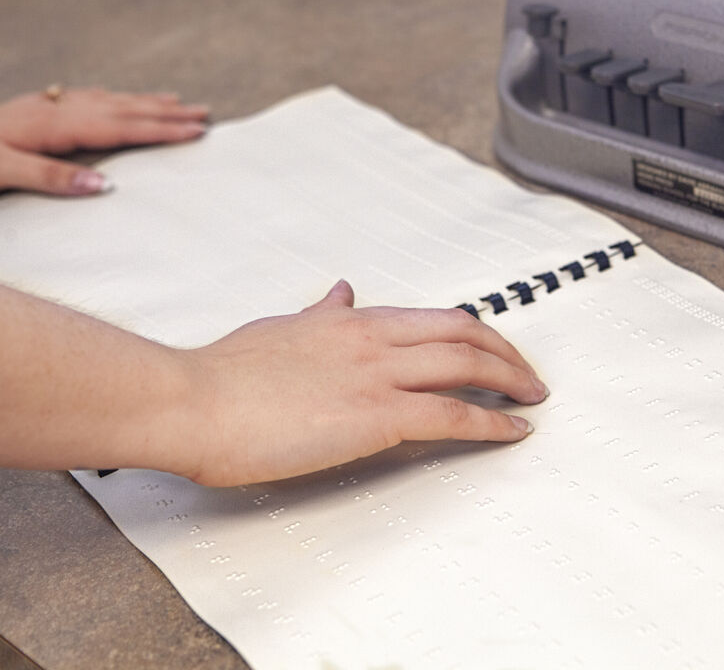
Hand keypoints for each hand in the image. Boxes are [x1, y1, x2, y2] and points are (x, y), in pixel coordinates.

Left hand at [0, 87, 208, 194]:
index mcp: (52, 126)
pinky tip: (116, 99)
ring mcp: (43, 107)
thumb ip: (52, 177)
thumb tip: (105, 184)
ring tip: (177, 101)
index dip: (161, 129)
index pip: (120, 126)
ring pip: (107, 100)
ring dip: (145, 102)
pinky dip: (113, 99)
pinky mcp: (33, 111)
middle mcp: (53, 110)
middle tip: (205, 113)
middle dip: (166, 112)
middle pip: (122, 108)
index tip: (198, 130)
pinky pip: (87, 100)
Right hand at [181, 280, 546, 485]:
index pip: (434, 318)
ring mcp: (378, 374)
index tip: (493, 349)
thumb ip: (320, 314)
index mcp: (351, 320)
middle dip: (506, 354)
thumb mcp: (281, 329)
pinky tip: (512, 431)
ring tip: (533, 397)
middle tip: (528, 375)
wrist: (191, 401)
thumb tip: (342, 291)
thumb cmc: (223, 375)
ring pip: (467, 364)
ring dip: (511, 381)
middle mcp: (373, 338)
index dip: (475, 334)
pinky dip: (492, 422)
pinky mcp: (376, 416)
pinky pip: (452, 414)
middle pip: (464, 333)